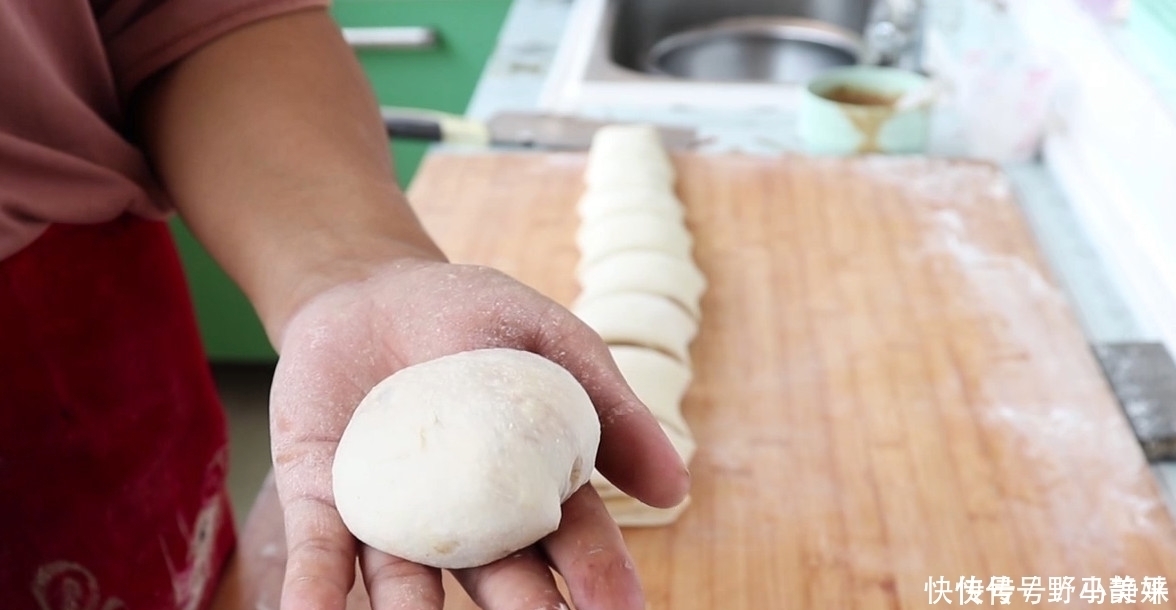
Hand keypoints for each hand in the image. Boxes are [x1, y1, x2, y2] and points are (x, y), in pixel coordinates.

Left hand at [267, 259, 690, 609]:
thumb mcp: (552, 342)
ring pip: (408, 586)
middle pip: (497, 578)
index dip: (597, 576)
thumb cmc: (473, 315)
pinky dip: (316, 591)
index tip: (620, 609)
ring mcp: (394, 518)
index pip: (571, 541)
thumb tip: (675, 488)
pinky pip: (322, 554)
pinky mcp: (325, 502)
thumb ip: (608, 408)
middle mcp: (465, 520)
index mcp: (528, 485)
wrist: (371, 289)